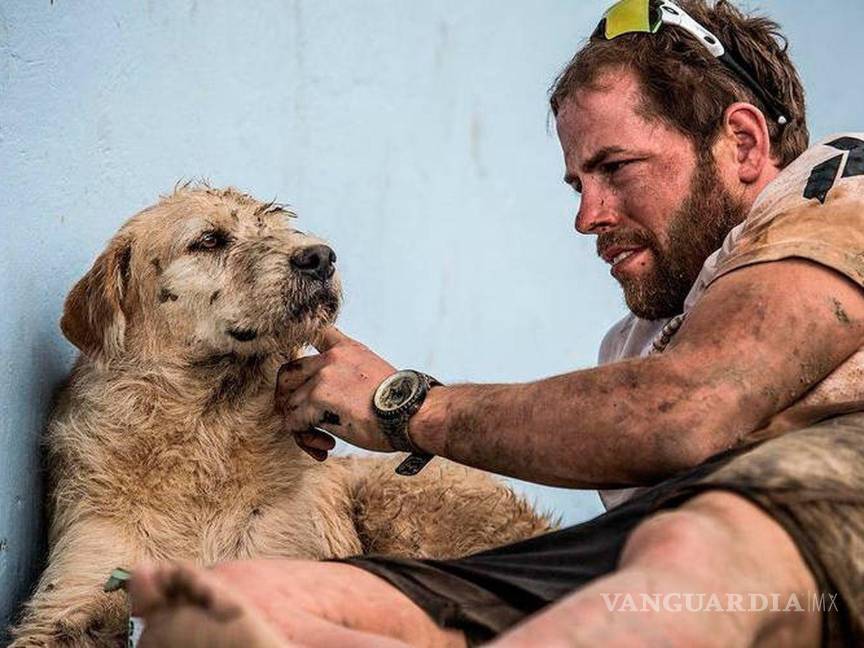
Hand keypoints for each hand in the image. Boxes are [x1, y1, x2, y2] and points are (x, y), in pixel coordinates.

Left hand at [275, 327, 396, 459]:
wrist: (413, 413)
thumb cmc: (398, 406)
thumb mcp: (373, 376)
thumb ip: (346, 376)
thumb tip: (323, 398)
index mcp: (347, 349)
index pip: (313, 333)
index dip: (302, 353)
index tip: (299, 379)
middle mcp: (332, 357)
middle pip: (287, 374)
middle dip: (289, 401)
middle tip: (303, 422)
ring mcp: (323, 375)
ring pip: (289, 403)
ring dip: (301, 427)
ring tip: (321, 441)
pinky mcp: (318, 396)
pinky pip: (294, 421)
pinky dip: (304, 437)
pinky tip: (326, 446)